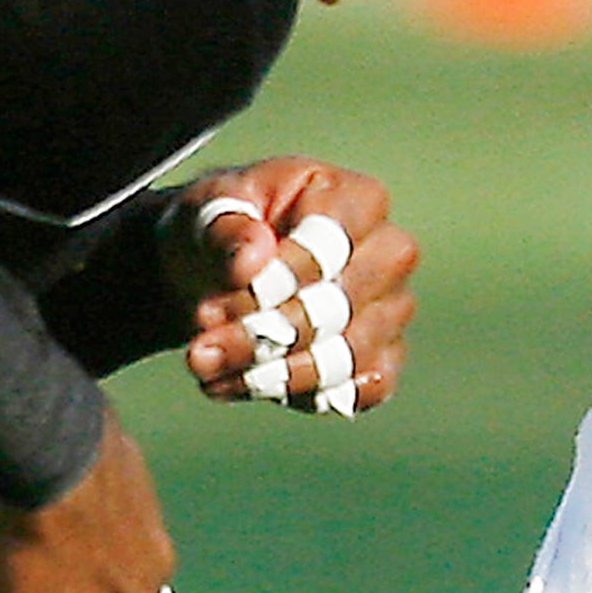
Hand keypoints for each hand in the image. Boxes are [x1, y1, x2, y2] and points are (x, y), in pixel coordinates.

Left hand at [172, 157, 419, 417]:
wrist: (219, 270)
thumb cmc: (222, 227)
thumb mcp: (207, 210)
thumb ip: (225, 227)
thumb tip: (252, 259)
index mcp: (358, 197)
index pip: (328, 249)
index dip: (271, 286)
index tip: (207, 312)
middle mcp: (390, 252)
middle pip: (338, 307)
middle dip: (262, 337)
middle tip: (197, 354)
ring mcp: (393, 308)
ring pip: (343, 357)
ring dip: (269, 375)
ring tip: (208, 372)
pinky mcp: (384, 357)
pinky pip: (357, 392)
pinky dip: (297, 395)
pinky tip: (242, 385)